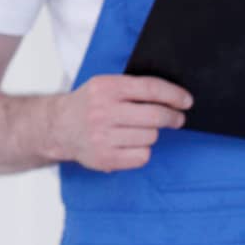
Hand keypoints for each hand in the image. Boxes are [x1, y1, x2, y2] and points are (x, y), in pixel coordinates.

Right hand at [52, 74, 192, 170]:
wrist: (58, 127)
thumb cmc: (89, 104)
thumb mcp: (105, 85)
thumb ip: (133, 88)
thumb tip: (173, 97)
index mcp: (106, 88)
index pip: (150, 89)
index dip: (174, 95)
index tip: (187, 101)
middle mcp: (103, 111)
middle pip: (155, 116)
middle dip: (173, 118)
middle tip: (177, 119)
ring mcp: (102, 137)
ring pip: (150, 137)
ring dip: (152, 134)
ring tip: (140, 131)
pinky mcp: (104, 158)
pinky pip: (142, 156)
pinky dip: (142, 151)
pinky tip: (131, 144)